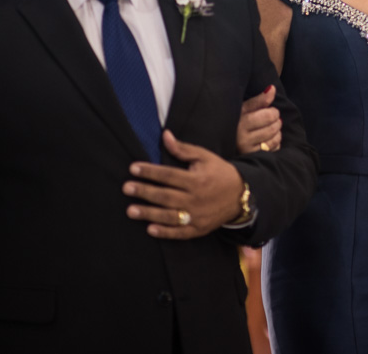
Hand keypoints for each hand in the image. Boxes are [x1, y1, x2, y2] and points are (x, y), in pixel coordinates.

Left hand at [124, 130, 243, 238]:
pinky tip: (150, 229)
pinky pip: (180, 232)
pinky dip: (165, 232)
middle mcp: (196, 198)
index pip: (169, 175)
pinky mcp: (198, 229)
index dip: (150, 171)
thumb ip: (183, 149)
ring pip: (169, 215)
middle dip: (145, 192)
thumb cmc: (220, 173)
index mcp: (197, 179)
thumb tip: (165, 135)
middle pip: (166, 195)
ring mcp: (197, 216)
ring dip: (149, 213)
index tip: (133, 168)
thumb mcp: (205, 157)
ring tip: (131, 210)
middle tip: (126, 188)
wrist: (241, 195)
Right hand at [237, 85, 281, 153]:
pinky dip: (275, 142)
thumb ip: (259, 99)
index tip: (269, 110)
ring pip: (274, 138)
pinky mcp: (253, 158)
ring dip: (277, 131)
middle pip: (272, 127)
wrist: (225, 139)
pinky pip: (273, 149)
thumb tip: (272, 89)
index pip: (268, 116)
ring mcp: (247, 150)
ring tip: (271, 127)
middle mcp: (241, 139)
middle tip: (272, 118)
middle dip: (276, 121)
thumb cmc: (237, 120)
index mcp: (239, 123)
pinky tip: (268, 138)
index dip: (273, 111)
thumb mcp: (244, 108)